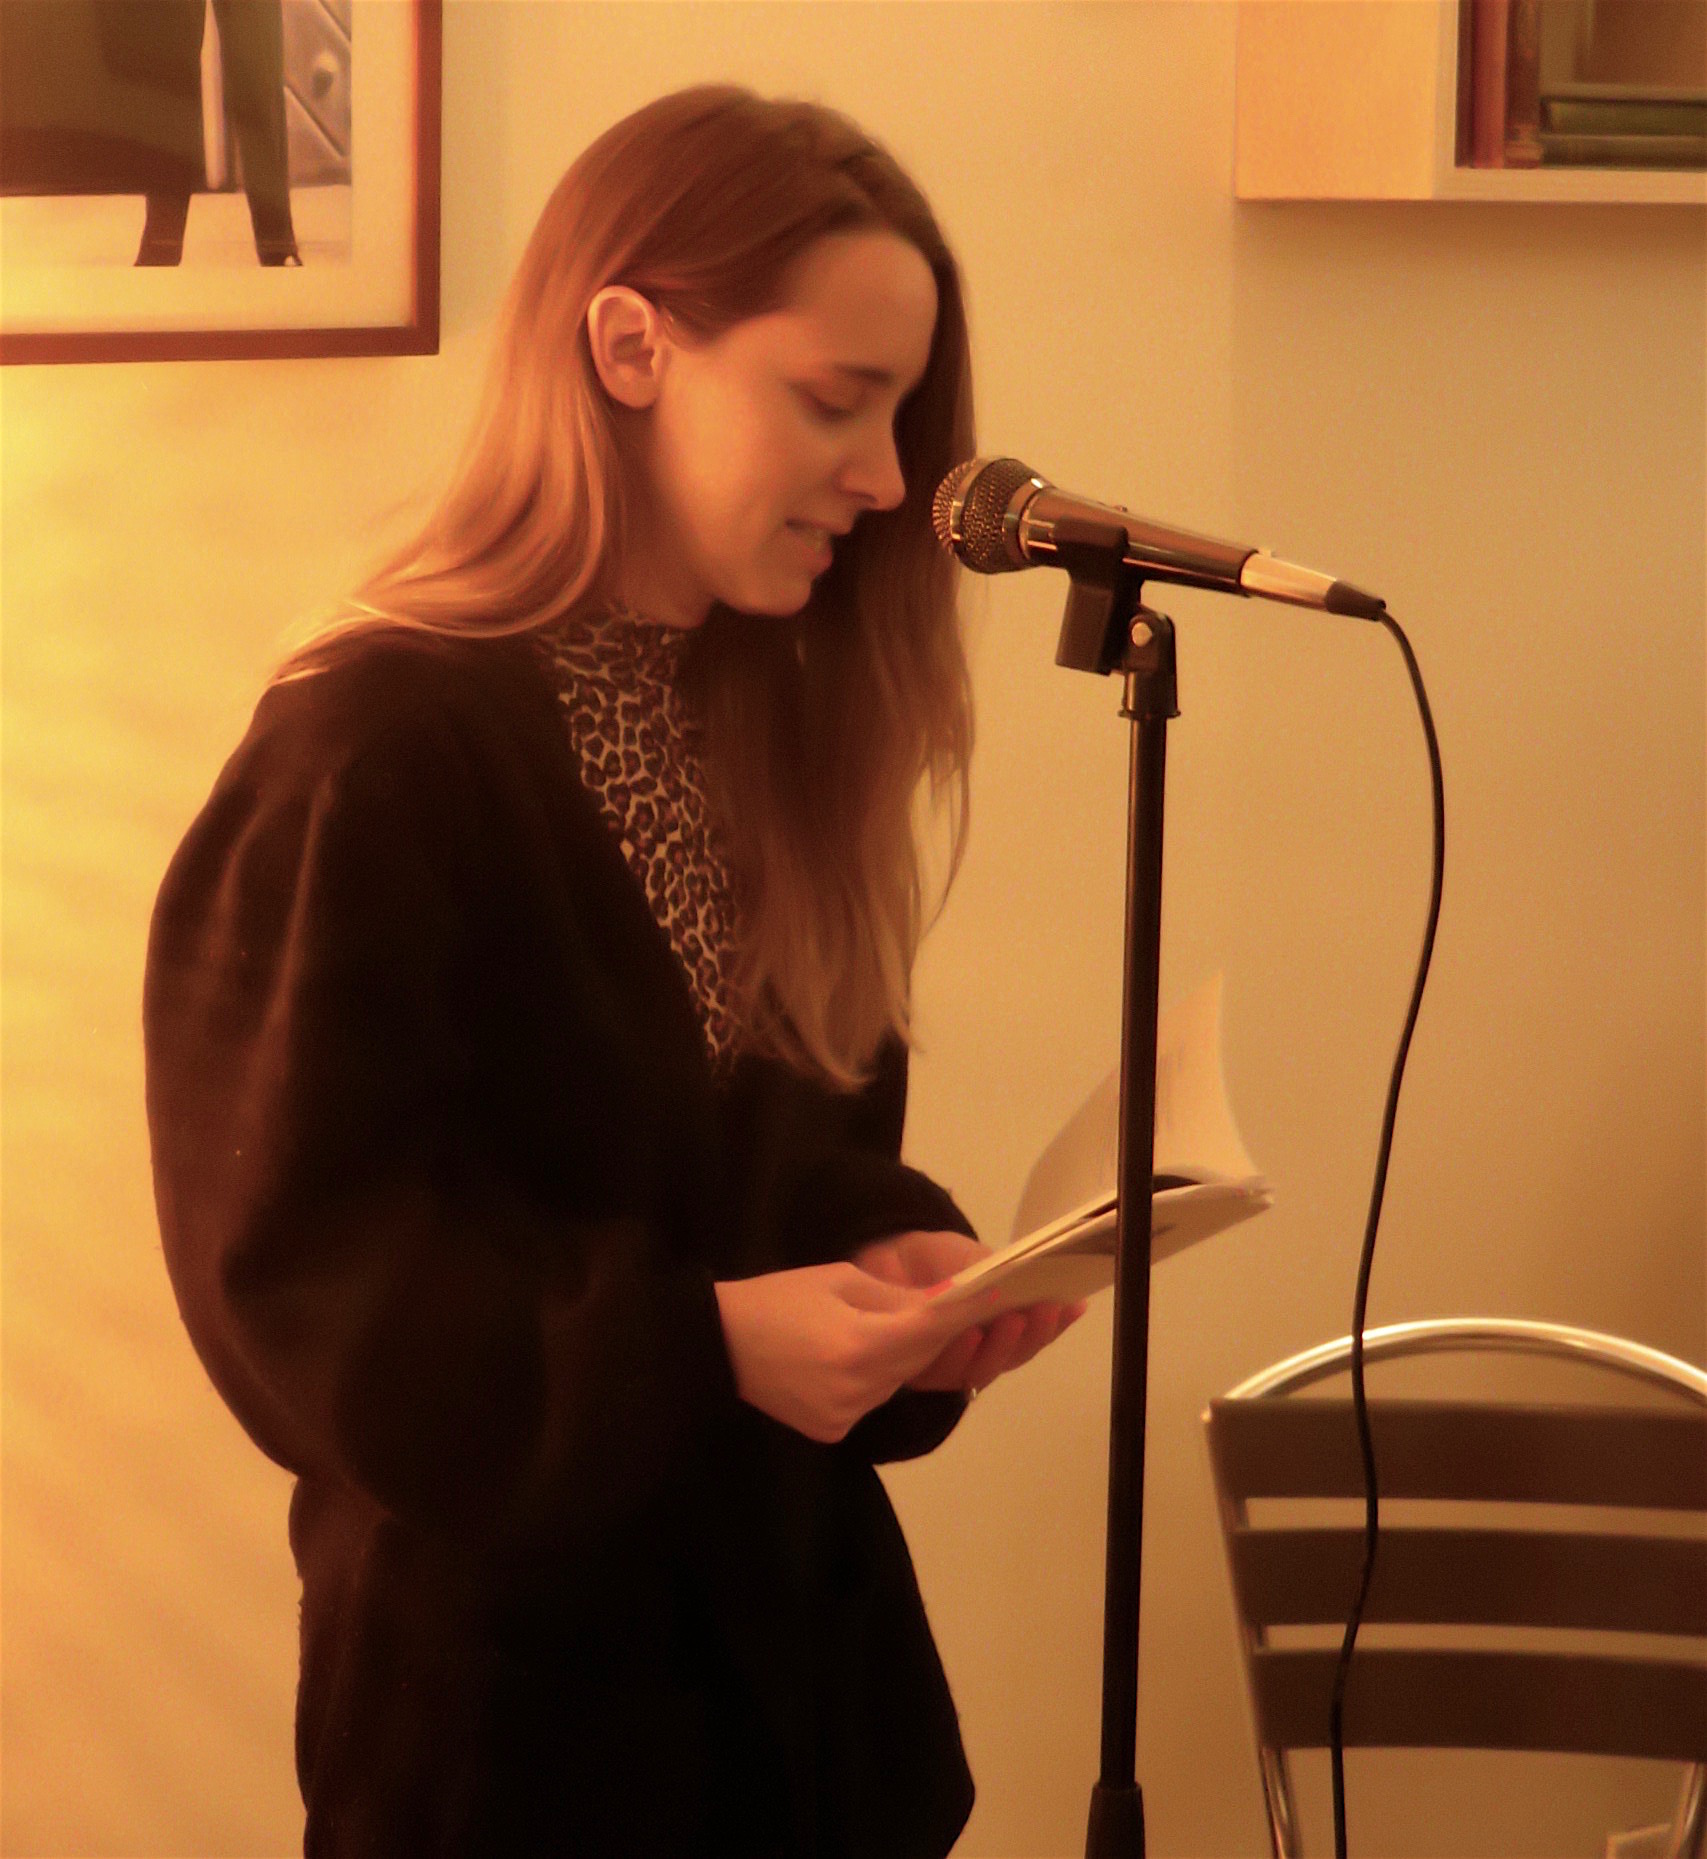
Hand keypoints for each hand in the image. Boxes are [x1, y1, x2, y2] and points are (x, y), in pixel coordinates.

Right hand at [712, 1259, 1003, 1444]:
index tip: (1004, 1295)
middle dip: (946, 1332)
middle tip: (980, 1305)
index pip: (931, 1329)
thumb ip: (896, 1299)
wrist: (713, 1346)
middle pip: (921, 1359)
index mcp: (858, 1347)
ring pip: (901, 1380)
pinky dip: (882, 1375)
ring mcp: (846, 1417)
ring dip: (914, 1354)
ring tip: (921, 1324)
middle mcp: (859, 1391)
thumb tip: (947, 1304)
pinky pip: (875, 1397)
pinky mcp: (833, 1431)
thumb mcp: (838, 1280)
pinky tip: (868, 1352)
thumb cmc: (774, 1299)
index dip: (969, 1311)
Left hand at [850, 1230, 1087, 1395]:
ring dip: (1001, 1346)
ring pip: (984, 1369)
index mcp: (999, 1325)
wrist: (885, 1257)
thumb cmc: (936, 1260)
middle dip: (1034, 1335)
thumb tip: (1039, 1282)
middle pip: (1013, 1356)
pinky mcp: (917, 1370)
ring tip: (1013, 1318)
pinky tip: (968, 1331)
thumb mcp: (976, 1259)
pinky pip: (943, 1370)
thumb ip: (1004, 1276)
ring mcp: (949, 1363)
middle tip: (1045, 1310)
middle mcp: (979, 1350)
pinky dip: (960, 1353)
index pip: (1033, 1333)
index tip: (1075, 1304)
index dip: (1056, 1324)